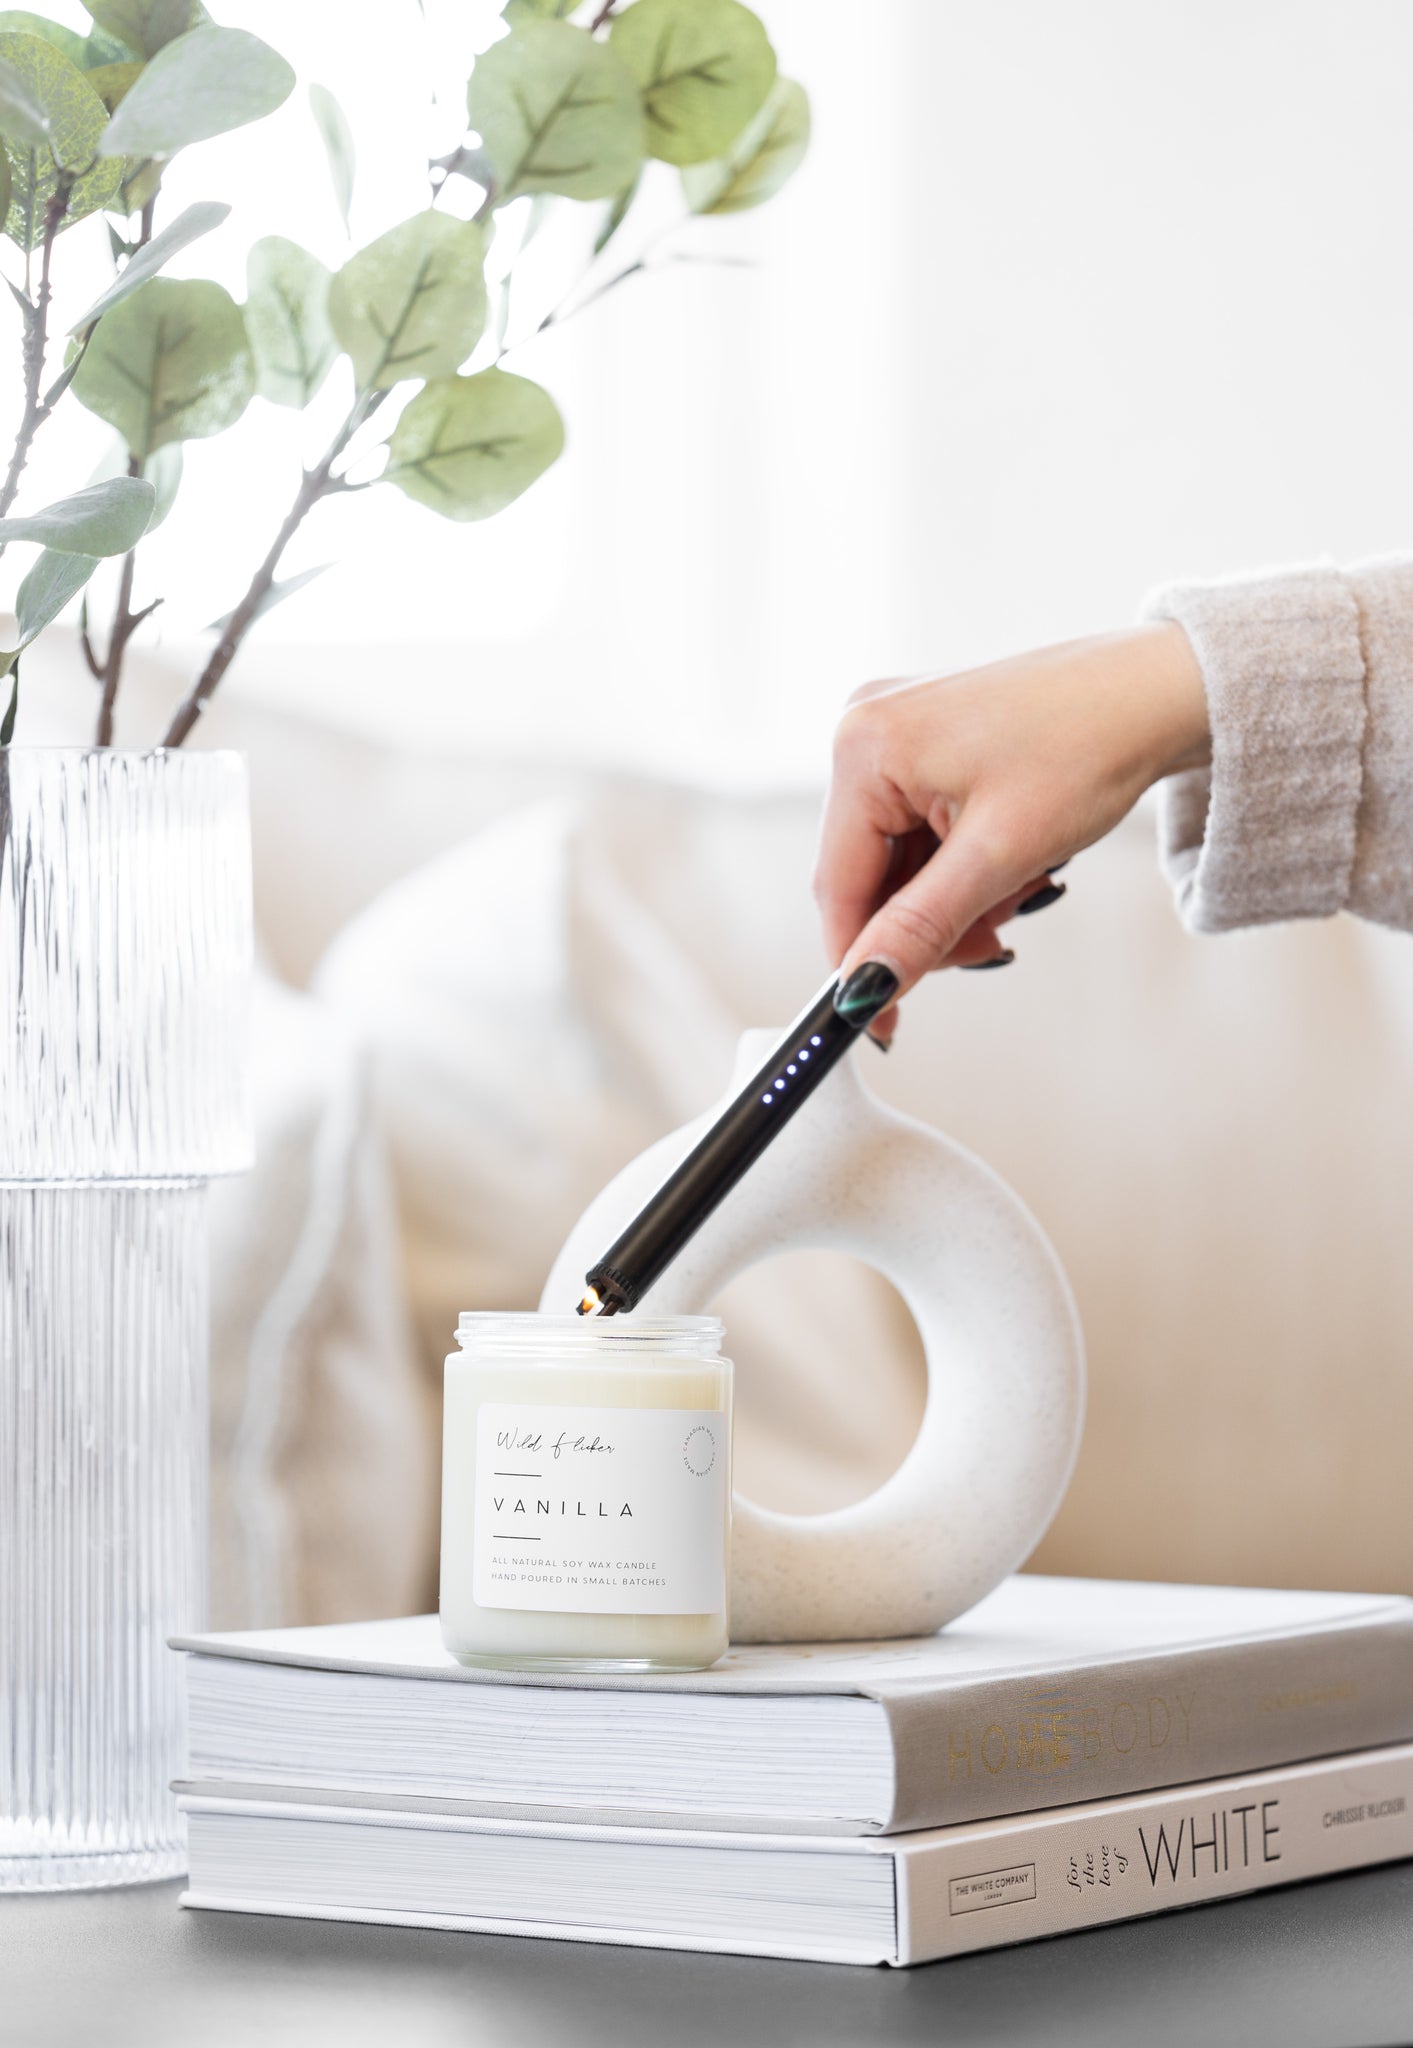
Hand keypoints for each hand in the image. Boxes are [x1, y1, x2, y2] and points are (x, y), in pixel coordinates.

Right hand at [814, 624, 1208, 1039]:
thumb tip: (864, 988)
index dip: (858, 961)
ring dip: (953, 897)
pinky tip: (1012, 861)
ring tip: (1021, 886)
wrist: (1158, 692)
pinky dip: (963, 865)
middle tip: (988, 944)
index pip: (837, 883)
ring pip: (900, 860)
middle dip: (926, 922)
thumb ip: (920, 928)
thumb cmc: (1089, 745)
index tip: (879, 1020)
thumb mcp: (999, 855)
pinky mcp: (927, 741)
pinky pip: (921, 831)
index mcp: (865, 746)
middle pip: (868, 874)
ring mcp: (896, 733)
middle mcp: (866, 729)